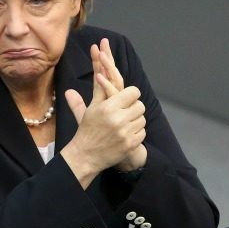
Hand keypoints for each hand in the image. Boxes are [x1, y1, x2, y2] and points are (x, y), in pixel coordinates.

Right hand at [60, 41, 146, 186]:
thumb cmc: (88, 129)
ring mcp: (125, 133)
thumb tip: (99, 72)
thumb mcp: (92, 108)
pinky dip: (136, 132)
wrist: (85, 156)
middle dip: (134, 107)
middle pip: (140, 105)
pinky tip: (125, 133)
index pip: (134, 92)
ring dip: (135, 120)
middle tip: (125, 112)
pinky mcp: (131, 145)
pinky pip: (143, 132)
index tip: (127, 98)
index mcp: (108, 108)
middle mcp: (118, 119)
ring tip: (124, 123)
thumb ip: (99, 89)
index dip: (131, 94)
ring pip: (142, 119)